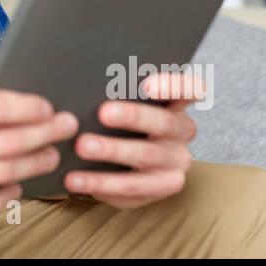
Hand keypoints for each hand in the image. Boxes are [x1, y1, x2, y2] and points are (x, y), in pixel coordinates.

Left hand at [61, 71, 203, 209]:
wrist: (119, 160)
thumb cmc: (116, 119)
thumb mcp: (119, 101)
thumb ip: (116, 89)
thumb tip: (87, 77)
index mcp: (176, 102)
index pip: (189, 89)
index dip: (173, 86)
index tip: (147, 84)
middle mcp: (182, 132)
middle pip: (164, 123)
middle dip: (133, 116)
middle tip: (103, 113)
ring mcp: (175, 162)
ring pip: (147, 157)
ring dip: (113, 151)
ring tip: (82, 146)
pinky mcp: (161, 187)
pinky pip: (132, 189)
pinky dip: (101, 183)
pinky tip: (76, 178)